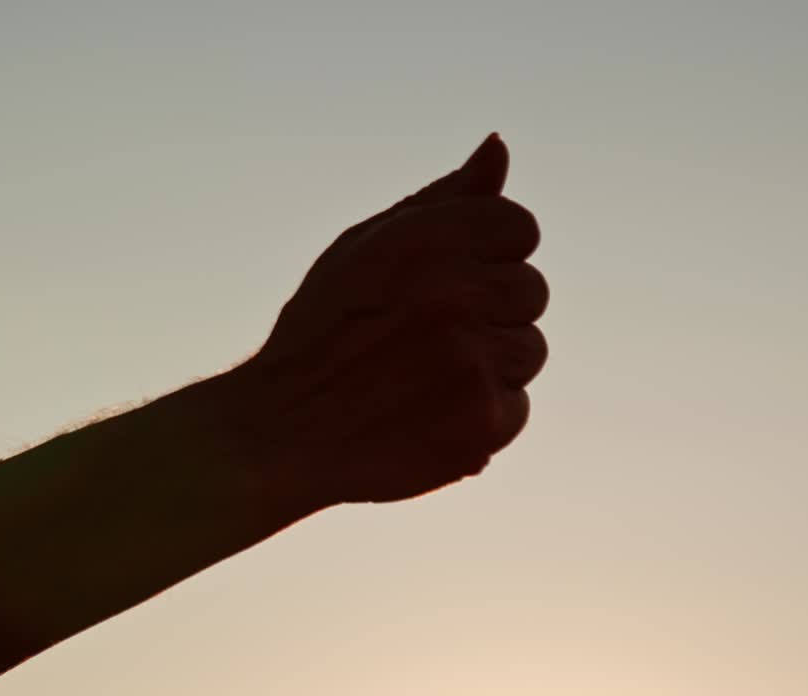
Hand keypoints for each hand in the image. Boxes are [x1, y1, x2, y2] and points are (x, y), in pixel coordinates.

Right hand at [242, 134, 546, 506]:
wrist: (277, 437)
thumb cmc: (318, 339)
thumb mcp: (362, 250)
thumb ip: (439, 201)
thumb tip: (497, 147)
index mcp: (427, 239)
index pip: (518, 228)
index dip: (484, 261)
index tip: (439, 291)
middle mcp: (454, 294)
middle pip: (530, 291)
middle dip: (488, 315)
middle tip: (422, 345)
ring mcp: (472, 360)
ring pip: (528, 350)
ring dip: (488, 368)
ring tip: (423, 384)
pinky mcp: (481, 421)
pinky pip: (515, 408)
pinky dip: (479, 420)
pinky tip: (427, 422)